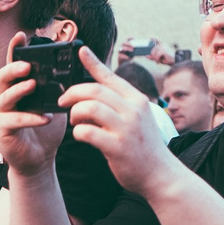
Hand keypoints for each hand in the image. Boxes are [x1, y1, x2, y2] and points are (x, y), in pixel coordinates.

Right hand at [0, 31, 72, 179]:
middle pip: (3, 76)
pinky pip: (14, 120)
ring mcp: (1, 113)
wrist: (39, 159)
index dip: (15, 49)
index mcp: (17, 86)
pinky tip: (45, 117)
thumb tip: (76, 69)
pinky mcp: (1, 129)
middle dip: (14, 67)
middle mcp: (5, 96)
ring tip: (33, 84)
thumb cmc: (46, 128)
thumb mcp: (54, 102)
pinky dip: (30, 117)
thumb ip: (58, 87)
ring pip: (4, 96)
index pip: (14, 64)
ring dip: (19, 89)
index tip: (22, 35)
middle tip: (28, 65)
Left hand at [52, 48, 181, 204]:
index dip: (93, 62)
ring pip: (89, 108)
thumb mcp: (137, 118)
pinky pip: (87, 132)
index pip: (110, 76)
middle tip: (63, 101)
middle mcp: (133, 110)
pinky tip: (81, 136)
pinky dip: (78, 132)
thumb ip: (119, 104)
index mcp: (137, 100)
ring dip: (74, 113)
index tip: (80, 50)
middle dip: (72, 93)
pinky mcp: (117, 147)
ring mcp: (126, 128)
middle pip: (94, 90)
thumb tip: (91, 93)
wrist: (160, 174)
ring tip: (75, 121)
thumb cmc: (143, 146)